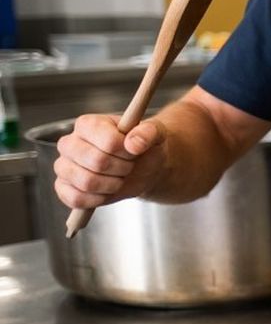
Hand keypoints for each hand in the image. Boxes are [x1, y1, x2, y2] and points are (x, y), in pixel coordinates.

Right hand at [53, 114, 167, 209]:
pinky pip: (76, 199)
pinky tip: (108, 190)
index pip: (108, 141)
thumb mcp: (155, 134)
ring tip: (120, 177)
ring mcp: (63, 166)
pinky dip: (98, 199)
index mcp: (87, 124)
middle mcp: (69, 143)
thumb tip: (134, 143)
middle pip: (97, 162)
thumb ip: (148, 132)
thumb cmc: (142, 147)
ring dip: (113, 185)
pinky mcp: (63, 188)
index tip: (134, 151)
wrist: (141, 167)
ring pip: (86, 182)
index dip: (126, 151)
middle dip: (122, 168)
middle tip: (129, 165)